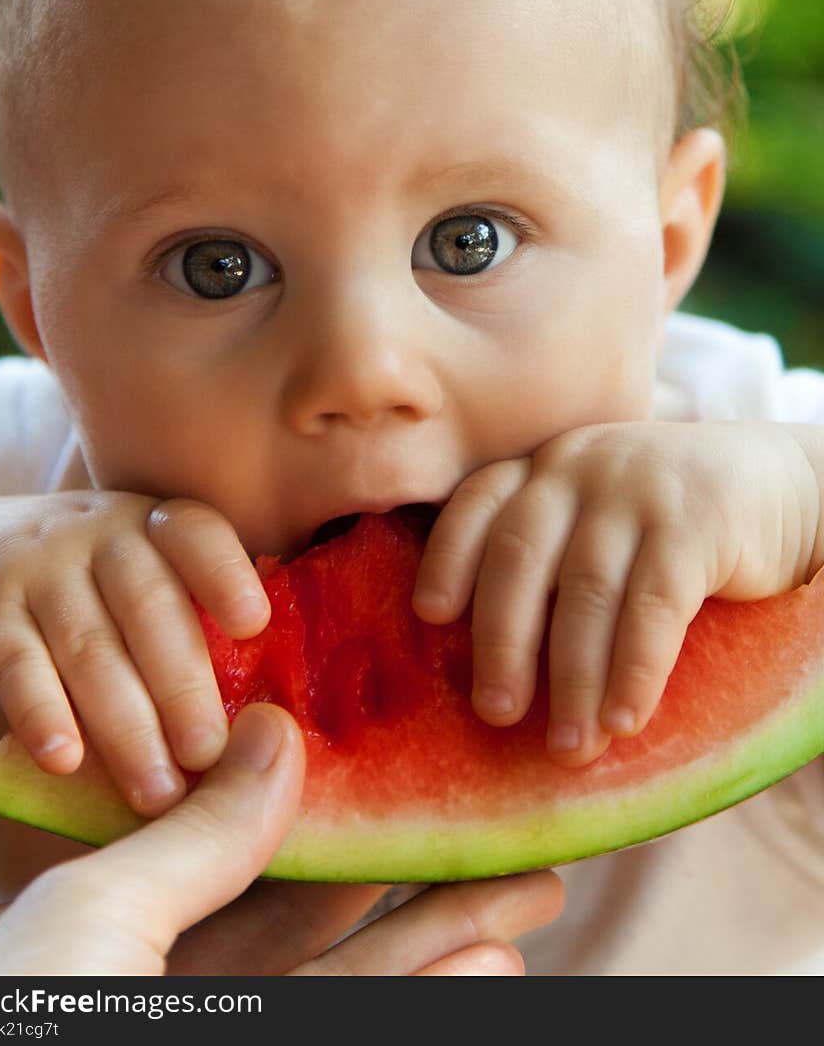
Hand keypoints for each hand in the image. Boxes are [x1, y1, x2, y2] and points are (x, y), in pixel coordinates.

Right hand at [0, 492, 269, 813]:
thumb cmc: (96, 592)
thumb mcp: (147, 577)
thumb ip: (201, 623)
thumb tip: (274, 724)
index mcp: (158, 526)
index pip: (195, 534)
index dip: (225, 575)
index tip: (254, 625)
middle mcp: (102, 535)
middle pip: (149, 606)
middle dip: (182, 686)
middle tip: (207, 756)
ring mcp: (41, 569)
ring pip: (89, 646)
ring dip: (126, 726)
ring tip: (157, 793)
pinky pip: (18, 665)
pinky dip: (43, 714)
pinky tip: (66, 761)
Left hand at [0, 704, 563, 975]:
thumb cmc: (0, 1017)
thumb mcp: (91, 915)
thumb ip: (197, 837)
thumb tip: (279, 733)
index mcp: (122, 932)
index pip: (248, 858)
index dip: (338, 811)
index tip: (410, 766)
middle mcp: (177, 987)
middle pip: (324, 921)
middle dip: (418, 876)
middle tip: (505, 833)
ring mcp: (224, 1029)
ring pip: (355, 984)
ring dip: (444, 943)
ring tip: (527, 894)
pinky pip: (352, 1024)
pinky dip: (424, 996)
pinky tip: (486, 965)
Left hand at [412, 421, 823, 765]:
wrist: (782, 484)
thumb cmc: (670, 522)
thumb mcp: (601, 515)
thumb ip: (550, 556)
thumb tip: (489, 664)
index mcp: (545, 466)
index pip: (479, 501)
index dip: (448, 556)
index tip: (429, 615)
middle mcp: (579, 466)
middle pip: (519, 555)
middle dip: (502, 641)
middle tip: (495, 712)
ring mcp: (635, 489)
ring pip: (586, 592)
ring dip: (573, 679)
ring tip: (569, 746)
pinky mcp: (694, 522)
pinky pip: (653, 605)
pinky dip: (634, 669)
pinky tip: (625, 720)